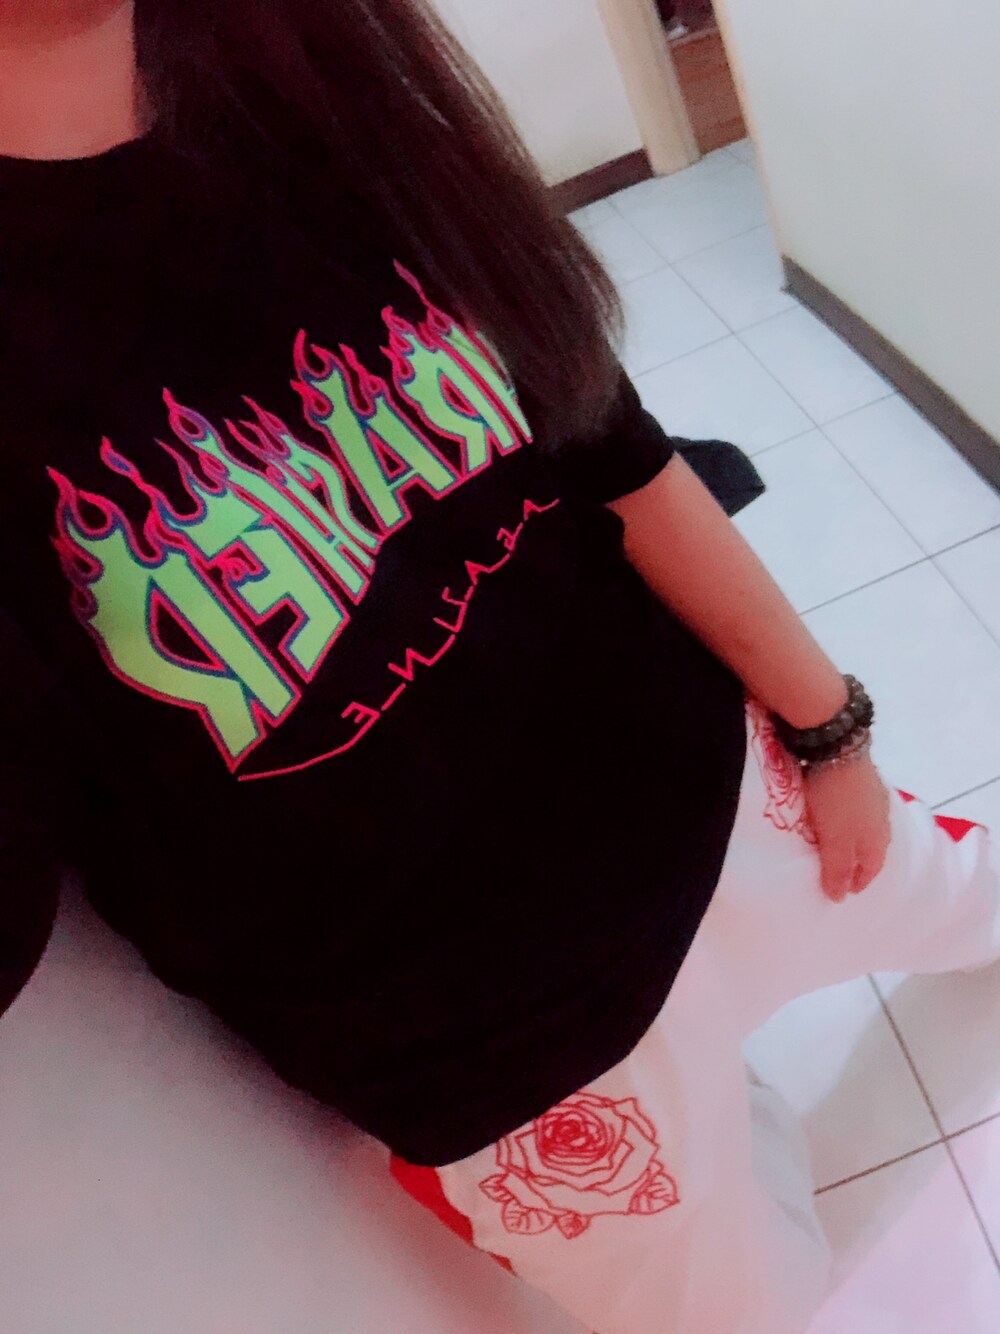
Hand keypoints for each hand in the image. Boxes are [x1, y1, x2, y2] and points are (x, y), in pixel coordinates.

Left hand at [804, 755, 891, 902]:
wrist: (837, 746)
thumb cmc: (836, 799)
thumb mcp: (834, 839)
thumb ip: (837, 868)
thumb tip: (839, 898)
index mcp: (877, 838)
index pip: (871, 868)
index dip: (859, 881)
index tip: (847, 892)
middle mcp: (882, 818)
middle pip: (873, 848)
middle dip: (861, 862)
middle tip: (846, 872)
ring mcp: (874, 795)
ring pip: (868, 826)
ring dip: (857, 840)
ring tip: (842, 846)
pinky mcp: (862, 776)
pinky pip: (859, 807)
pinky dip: (851, 818)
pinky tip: (842, 815)